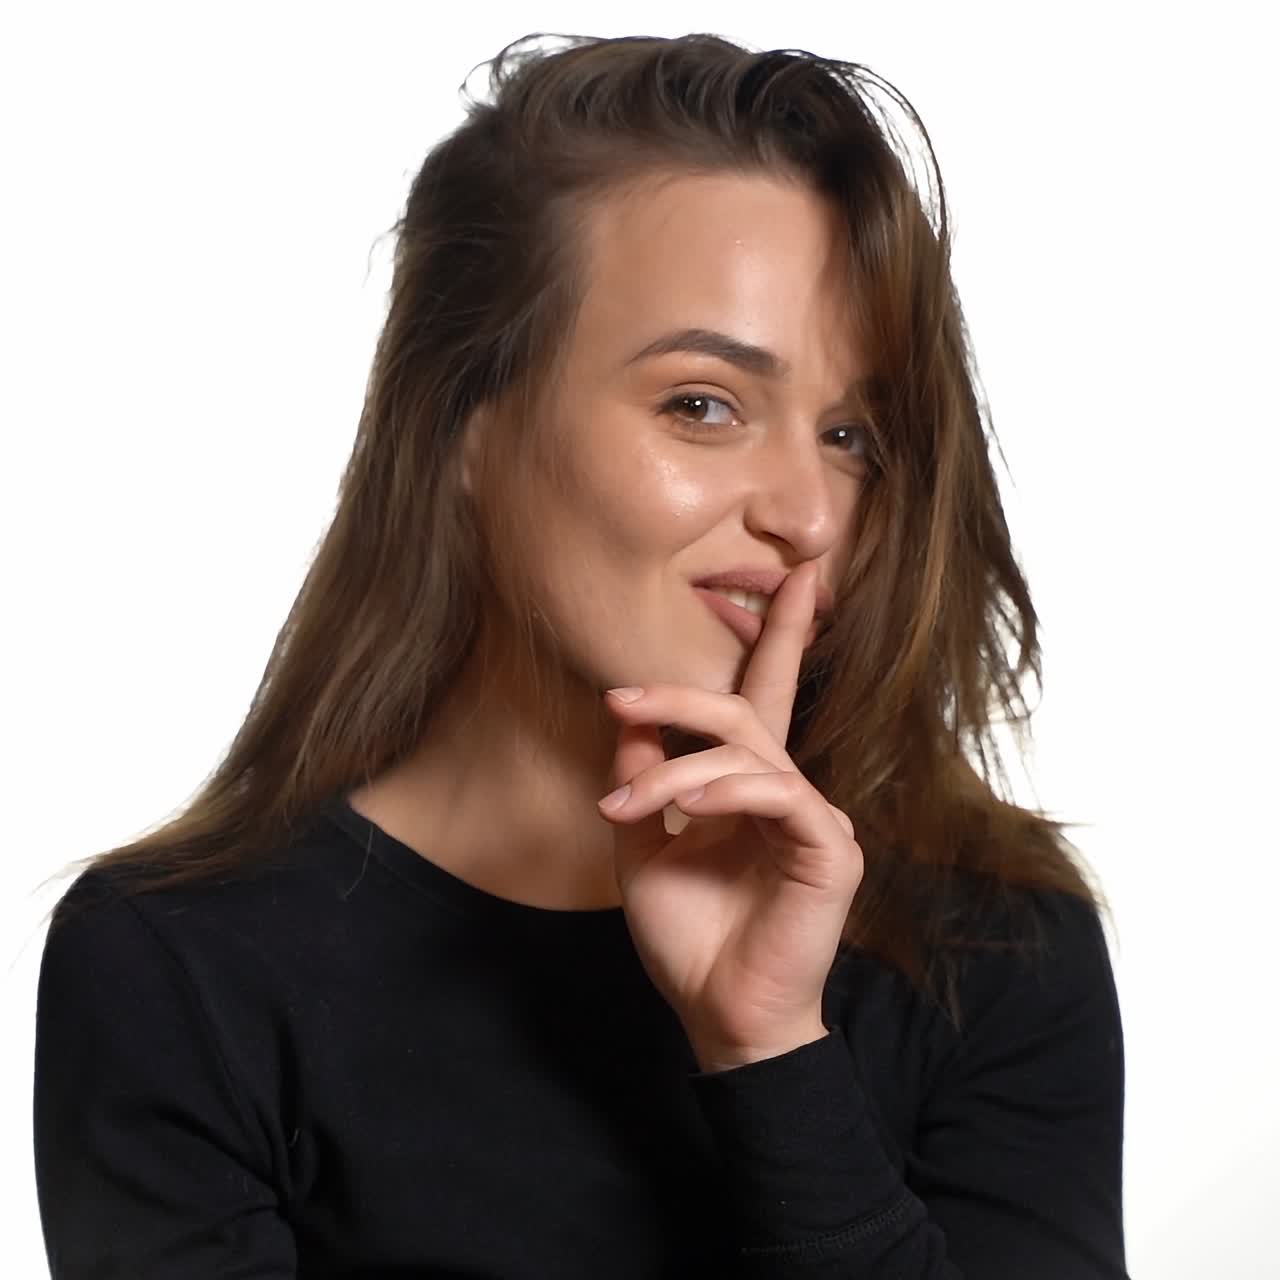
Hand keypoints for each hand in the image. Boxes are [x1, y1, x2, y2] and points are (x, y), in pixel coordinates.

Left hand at [597, 560, 863, 1070]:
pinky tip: (683, 812)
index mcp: (750, 785)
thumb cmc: (687, 934)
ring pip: (749, 750)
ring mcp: (814, 816)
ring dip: (676, 769)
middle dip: (679, 693)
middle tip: (619, 696)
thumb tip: (629, 714)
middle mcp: (788, 789)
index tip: (795, 576)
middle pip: (745, 707)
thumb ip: (641, 778)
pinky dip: (723, 793)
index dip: (781, 634)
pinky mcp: (830, 847)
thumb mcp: (643, 846)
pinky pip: (778, 793)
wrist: (717, 1013)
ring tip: (625, 806)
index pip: (766, 694)